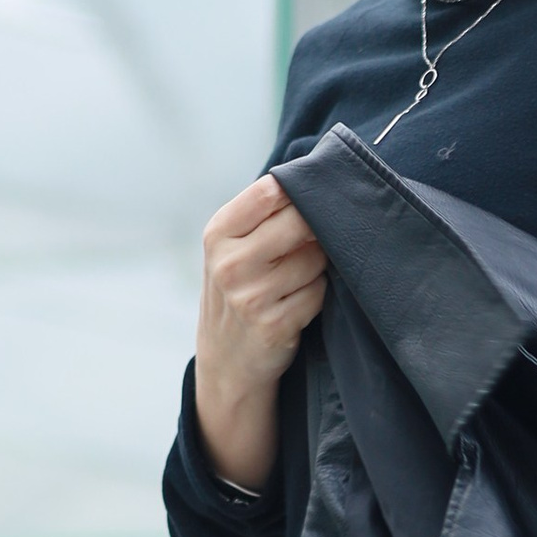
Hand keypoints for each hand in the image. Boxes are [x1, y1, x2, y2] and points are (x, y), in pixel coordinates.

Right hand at [194, 177, 328, 491]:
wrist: (226, 360)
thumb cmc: (239, 289)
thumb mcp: (231, 247)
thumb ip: (262, 214)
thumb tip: (318, 176)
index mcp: (218, 233)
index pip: (271, 190)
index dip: (301, 190)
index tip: (314, 196)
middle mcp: (230, 263)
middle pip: (301, 221)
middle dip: (316, 228)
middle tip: (314, 240)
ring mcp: (251, 296)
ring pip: (316, 258)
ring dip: (318, 266)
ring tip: (296, 278)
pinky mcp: (274, 324)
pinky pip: (318, 292)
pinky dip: (316, 295)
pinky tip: (298, 303)